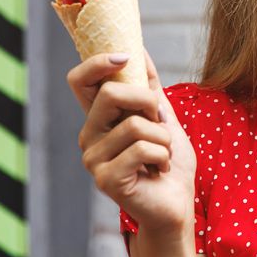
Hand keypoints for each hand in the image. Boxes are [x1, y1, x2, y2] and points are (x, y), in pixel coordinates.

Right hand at [67, 48, 196, 233]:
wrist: (177, 206)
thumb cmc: (169, 165)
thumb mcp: (163, 119)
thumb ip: (149, 88)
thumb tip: (141, 50)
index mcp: (99, 120)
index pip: (79, 81)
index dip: (97, 63)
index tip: (125, 58)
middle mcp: (89, 137)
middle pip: (110, 94)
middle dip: (148, 103)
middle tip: (160, 125)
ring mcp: (93, 160)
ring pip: (135, 124)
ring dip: (163, 139)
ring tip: (161, 157)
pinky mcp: (106, 180)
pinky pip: (143, 149)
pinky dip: (163, 158)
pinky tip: (158, 172)